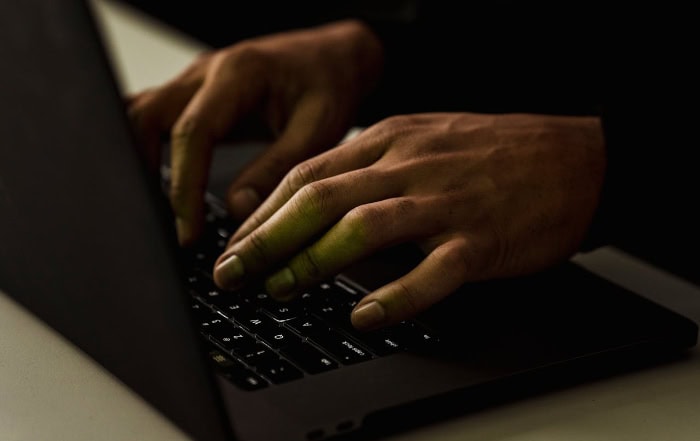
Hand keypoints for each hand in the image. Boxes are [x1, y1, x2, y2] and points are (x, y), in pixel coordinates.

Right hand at [127, 19, 383, 244]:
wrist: (333, 58)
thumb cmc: (330, 85)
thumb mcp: (319, 129)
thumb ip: (278, 168)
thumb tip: (238, 208)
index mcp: (239, 73)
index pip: (192, 132)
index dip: (184, 187)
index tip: (187, 231)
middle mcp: (207, 72)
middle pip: (145, 117)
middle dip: (144, 173)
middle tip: (159, 224)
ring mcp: (196, 82)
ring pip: (141, 115)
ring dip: (139, 161)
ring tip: (154, 210)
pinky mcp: (195, 96)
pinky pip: (155, 118)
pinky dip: (147, 150)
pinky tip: (155, 184)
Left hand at [212, 112, 605, 329]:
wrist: (575, 156)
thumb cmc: (495, 151)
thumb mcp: (423, 139)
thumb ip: (371, 166)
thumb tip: (317, 203)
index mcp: (390, 139)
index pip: (307, 174)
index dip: (262, 212)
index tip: (234, 243)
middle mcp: (409, 165)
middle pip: (320, 199)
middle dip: (267, 239)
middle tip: (234, 273)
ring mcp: (445, 201)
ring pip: (363, 228)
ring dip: (313, 262)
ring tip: (281, 291)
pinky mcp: (480, 239)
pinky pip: (432, 271)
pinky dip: (396, 296)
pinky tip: (366, 316)